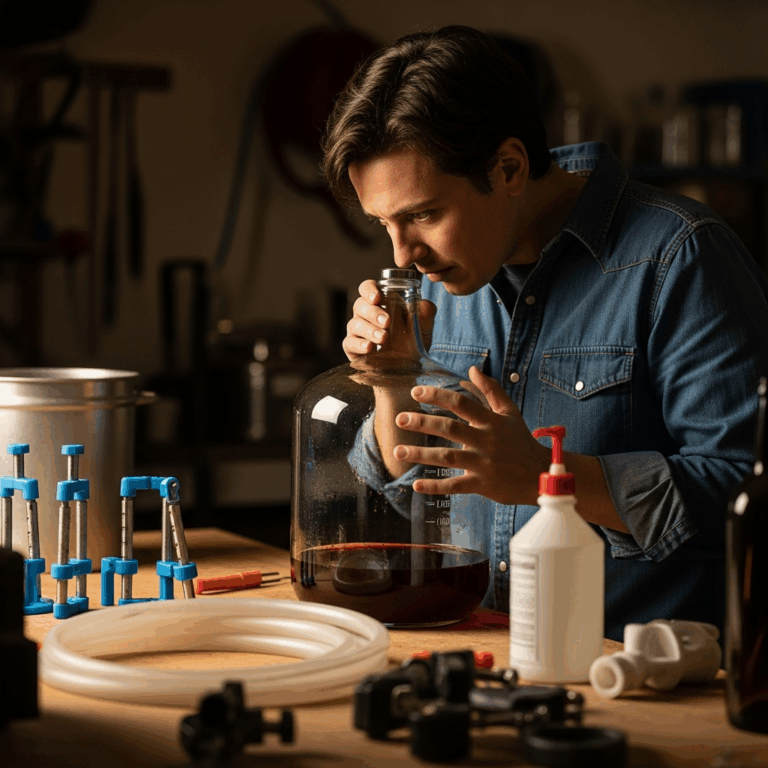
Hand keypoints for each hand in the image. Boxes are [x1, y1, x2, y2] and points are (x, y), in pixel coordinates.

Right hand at [343, 279, 435, 360]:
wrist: (408, 367)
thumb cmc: (412, 340)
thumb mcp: (423, 327)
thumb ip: (425, 314)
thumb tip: (425, 305)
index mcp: (381, 302)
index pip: (367, 288)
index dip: (369, 290)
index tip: (377, 297)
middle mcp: (366, 314)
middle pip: (359, 305)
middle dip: (373, 312)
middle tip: (387, 322)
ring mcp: (358, 331)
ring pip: (355, 324)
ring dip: (369, 330)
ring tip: (384, 338)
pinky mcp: (353, 348)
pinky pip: (349, 343)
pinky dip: (358, 344)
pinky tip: (369, 347)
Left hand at [391, 366, 548, 504]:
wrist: (542, 475)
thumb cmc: (522, 441)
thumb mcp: (510, 412)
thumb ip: (490, 390)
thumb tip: (471, 369)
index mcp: (491, 421)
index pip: (461, 403)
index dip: (438, 396)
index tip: (416, 392)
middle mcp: (486, 441)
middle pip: (450, 428)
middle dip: (423, 422)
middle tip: (399, 419)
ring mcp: (484, 464)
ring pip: (447, 457)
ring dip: (421, 454)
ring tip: (398, 451)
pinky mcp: (482, 484)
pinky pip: (455, 486)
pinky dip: (435, 486)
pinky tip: (416, 485)